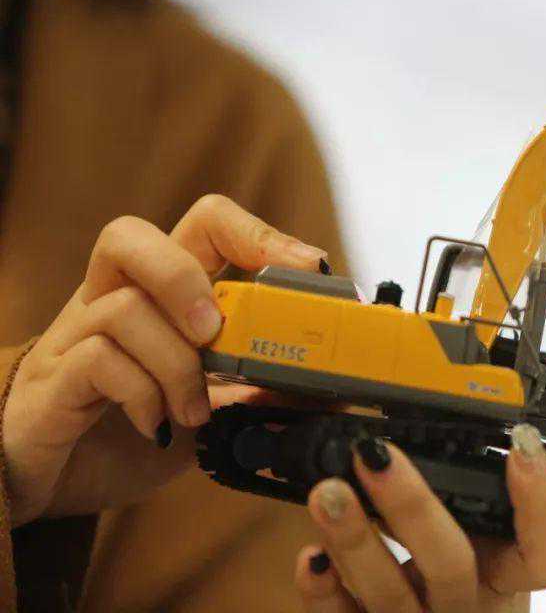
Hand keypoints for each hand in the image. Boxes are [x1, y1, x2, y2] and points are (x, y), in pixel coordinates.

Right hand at [2, 195, 327, 525]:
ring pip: (122, 306)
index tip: (309, 268)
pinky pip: (97, 359)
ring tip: (197, 410)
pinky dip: (143, 393)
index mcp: (161, 293)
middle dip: (183, 277)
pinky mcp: (54, 380)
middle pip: (127, 236)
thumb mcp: (212, 407)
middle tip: (215, 330)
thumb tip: (327, 391)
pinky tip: (160, 426)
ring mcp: (76, 336)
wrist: (54, 484)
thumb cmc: (134, 432)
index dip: (258, 233)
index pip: (203, 225)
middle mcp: (112, 299)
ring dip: (176, 362)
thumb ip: (259, 391)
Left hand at [294, 423, 545, 611]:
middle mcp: (468, 604)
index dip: (542, 504)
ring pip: (391, 596)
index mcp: (505, 573)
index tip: (520, 447)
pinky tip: (310, 555)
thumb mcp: (471, 528)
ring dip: (355, 539)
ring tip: (328, 493)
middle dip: (412, 507)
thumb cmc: (450, 573)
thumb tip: (417, 417)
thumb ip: (458, 483)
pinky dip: (323, 591)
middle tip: (377, 457)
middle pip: (452, 566)